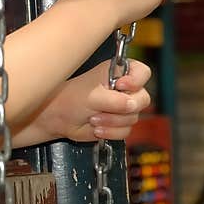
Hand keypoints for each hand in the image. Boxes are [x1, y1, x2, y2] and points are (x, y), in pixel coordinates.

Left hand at [27, 59, 152, 142]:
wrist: (60, 118)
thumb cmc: (71, 99)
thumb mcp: (93, 96)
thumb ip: (115, 100)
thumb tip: (131, 105)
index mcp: (116, 73)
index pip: (142, 72)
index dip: (136, 80)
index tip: (121, 85)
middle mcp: (123, 89)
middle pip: (143, 98)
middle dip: (122, 108)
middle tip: (104, 107)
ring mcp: (122, 107)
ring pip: (133, 118)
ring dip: (112, 121)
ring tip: (93, 117)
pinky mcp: (119, 123)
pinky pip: (126, 131)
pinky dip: (111, 131)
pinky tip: (97, 127)